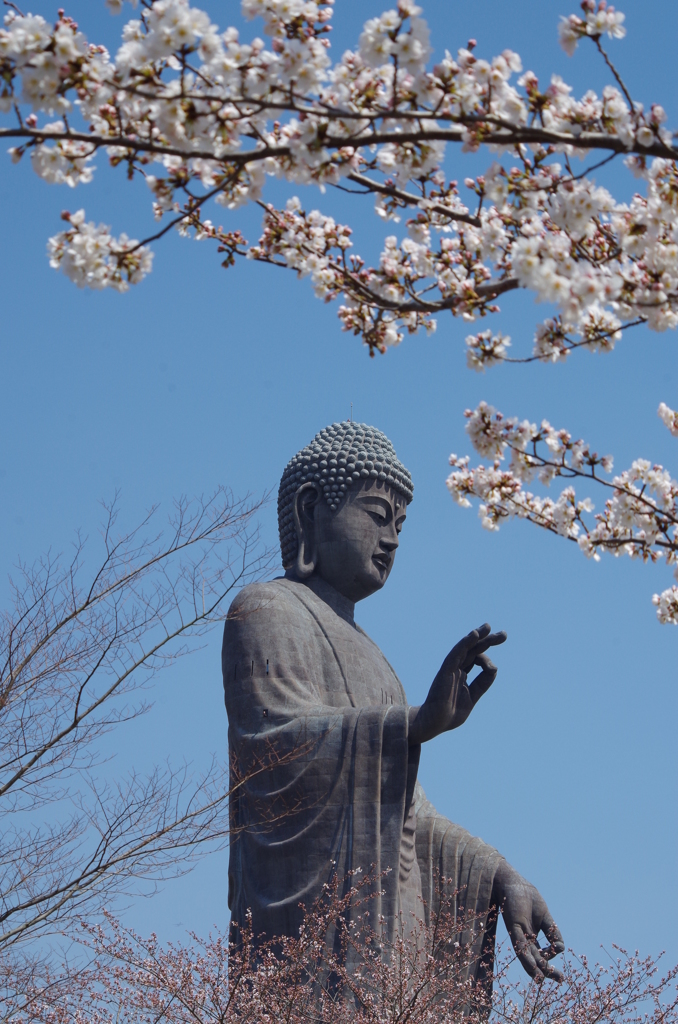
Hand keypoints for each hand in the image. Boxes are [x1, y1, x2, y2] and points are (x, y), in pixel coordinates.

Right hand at [408, 623, 506, 744]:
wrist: (434, 723)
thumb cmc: (450, 713)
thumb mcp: (472, 697)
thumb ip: (483, 683)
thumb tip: (494, 667)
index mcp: (462, 675)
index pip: (476, 659)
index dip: (487, 659)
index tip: (492, 668)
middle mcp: (456, 669)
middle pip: (473, 650)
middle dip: (488, 640)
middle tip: (503, 634)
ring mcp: (451, 669)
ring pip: (465, 648)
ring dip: (477, 636)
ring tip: (488, 627)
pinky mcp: (445, 671)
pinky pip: (456, 654)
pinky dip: (464, 643)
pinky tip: (474, 635)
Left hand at [493, 861, 564, 982]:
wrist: (512, 882)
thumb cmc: (527, 897)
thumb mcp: (545, 916)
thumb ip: (552, 932)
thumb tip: (560, 949)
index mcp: (533, 936)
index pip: (543, 954)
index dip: (553, 956)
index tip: (556, 949)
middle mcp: (526, 938)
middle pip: (537, 959)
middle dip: (548, 970)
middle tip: (560, 980)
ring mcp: (519, 934)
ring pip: (529, 956)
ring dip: (536, 969)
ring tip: (542, 981)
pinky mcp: (513, 928)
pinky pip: (520, 945)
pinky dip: (527, 957)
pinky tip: (533, 967)